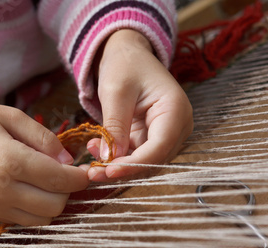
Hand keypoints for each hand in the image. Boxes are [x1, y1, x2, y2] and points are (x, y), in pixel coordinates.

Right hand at [0, 100, 89, 225]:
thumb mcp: (11, 116)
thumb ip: (44, 138)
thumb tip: (68, 160)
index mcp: (10, 161)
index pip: (60, 180)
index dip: (80, 178)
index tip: (86, 170)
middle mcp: (2, 190)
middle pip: (55, 205)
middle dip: (68, 191)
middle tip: (65, 173)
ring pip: (42, 219)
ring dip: (53, 203)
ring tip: (48, 182)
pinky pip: (23, 220)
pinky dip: (35, 209)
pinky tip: (30, 189)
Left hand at [86, 29, 192, 180]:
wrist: (127, 55)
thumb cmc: (124, 65)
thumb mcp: (115, 92)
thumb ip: (114, 126)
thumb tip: (108, 160)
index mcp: (175, 110)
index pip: (159, 148)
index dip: (134, 164)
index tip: (107, 172)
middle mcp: (177, 126)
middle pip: (153, 160)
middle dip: (123, 169)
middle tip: (92, 173)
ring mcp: (165, 134)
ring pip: (143, 162)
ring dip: (117, 166)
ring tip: (90, 159)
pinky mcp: (151, 138)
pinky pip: (135, 156)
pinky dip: (116, 158)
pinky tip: (96, 149)